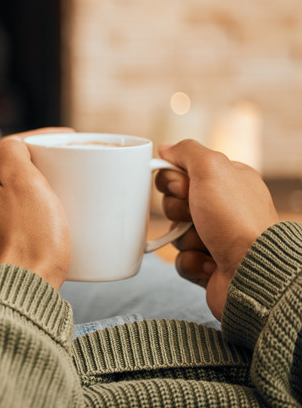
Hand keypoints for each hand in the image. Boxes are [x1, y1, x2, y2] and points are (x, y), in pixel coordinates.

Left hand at [0, 130, 71, 289]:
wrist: (19, 294)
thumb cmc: (27, 240)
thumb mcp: (23, 184)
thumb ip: (14, 154)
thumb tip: (14, 142)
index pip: (13, 147)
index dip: (43, 137)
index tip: (70, 139)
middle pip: (18, 173)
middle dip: (46, 164)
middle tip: (74, 166)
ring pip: (23, 199)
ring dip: (46, 192)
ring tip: (73, 195)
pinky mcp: (8, 253)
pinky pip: (27, 226)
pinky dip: (45, 218)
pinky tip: (62, 229)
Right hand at [156, 140, 278, 319]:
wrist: (252, 270)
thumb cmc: (236, 220)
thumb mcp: (211, 169)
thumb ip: (187, 151)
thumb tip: (167, 148)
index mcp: (228, 182)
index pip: (183, 172)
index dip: (174, 181)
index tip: (183, 188)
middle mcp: (224, 207)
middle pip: (175, 202)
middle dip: (177, 211)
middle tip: (194, 215)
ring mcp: (217, 236)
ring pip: (176, 232)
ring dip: (185, 239)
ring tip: (207, 243)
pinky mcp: (209, 262)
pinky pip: (181, 259)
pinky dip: (191, 262)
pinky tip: (209, 262)